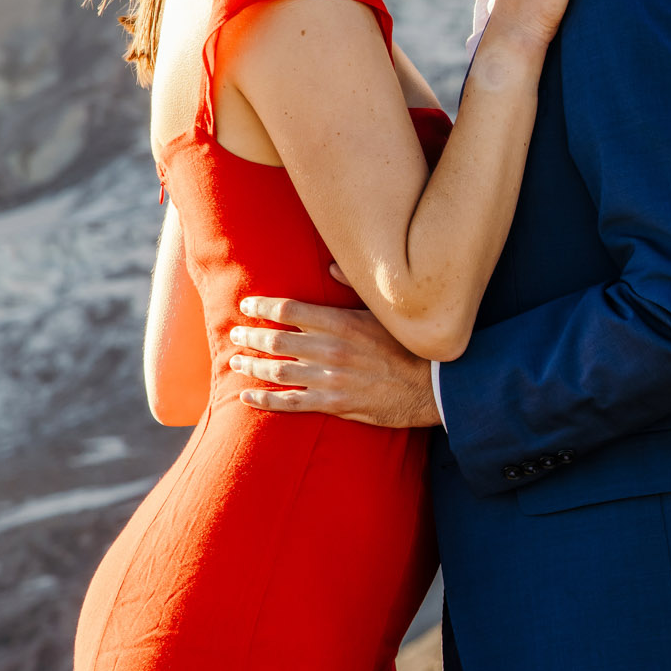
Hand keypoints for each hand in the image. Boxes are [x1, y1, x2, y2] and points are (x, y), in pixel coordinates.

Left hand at [230, 287, 441, 428]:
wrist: (434, 386)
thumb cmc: (410, 345)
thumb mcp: (385, 309)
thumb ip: (355, 285)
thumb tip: (329, 266)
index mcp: (341, 323)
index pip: (289, 310)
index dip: (262, 307)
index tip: (248, 305)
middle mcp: (330, 350)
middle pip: (276, 340)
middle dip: (250, 336)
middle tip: (236, 334)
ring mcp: (330, 379)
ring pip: (277, 371)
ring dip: (251, 365)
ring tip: (236, 361)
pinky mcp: (334, 404)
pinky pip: (290, 403)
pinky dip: (265, 400)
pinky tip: (247, 397)